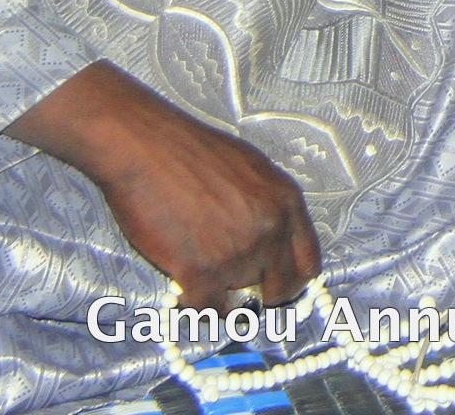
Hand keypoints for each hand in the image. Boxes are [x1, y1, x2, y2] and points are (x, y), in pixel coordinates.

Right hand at [6, 61, 319, 306]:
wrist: (145, 146)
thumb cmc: (190, 151)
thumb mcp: (251, 168)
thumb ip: (267, 207)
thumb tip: (269, 242)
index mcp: (286, 201)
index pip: (308, 262)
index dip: (291, 280)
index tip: (274, 285)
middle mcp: (271, 229)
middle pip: (282, 289)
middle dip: (261, 295)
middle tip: (238, 292)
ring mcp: (239, 252)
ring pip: (240, 299)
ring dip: (221, 294)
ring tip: (200, 277)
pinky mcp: (202, 271)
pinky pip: (207, 308)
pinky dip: (195, 306)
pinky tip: (183, 289)